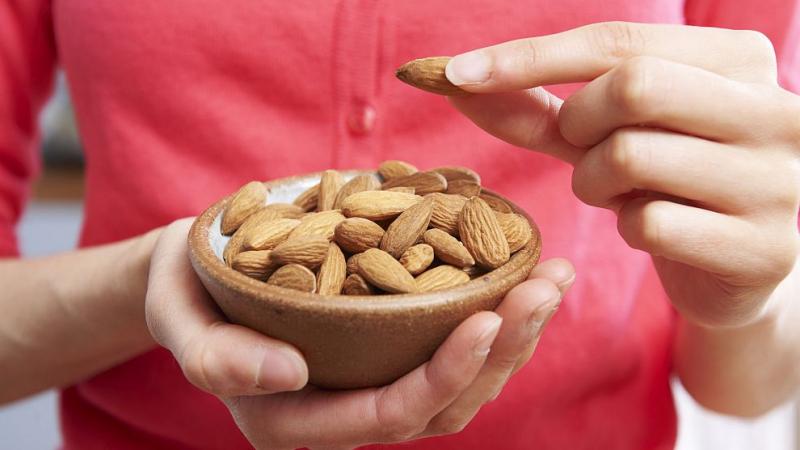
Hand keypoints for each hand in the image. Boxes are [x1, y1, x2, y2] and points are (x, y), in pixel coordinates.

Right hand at [145, 219, 573, 448]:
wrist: (196, 276)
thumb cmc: (187, 292)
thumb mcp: (179, 319)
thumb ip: (217, 356)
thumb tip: (289, 373)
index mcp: (296, 421)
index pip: (388, 414)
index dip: (445, 373)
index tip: (489, 315)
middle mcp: (344, 412)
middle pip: (444, 406)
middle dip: (504, 349)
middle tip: (547, 284)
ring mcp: (371, 384)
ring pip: (462, 384)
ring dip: (516, 334)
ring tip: (552, 275)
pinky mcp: (387, 352)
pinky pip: (452, 350)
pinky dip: (497, 317)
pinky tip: (522, 273)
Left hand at [445, 22, 799, 327]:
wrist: (736, 267)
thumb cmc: (666, 183)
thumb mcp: (606, 134)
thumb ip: (540, 107)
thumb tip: (457, 79)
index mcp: (741, 61)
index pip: (620, 41)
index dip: (531, 56)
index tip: (457, 73)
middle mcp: (775, 110)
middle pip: (631, 86)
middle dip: (579, 124)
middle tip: (584, 149)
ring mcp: (778, 180)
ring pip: (631, 156)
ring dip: (593, 181)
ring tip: (619, 192)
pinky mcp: (764, 247)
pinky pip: (649, 224)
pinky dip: (627, 227)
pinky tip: (650, 229)